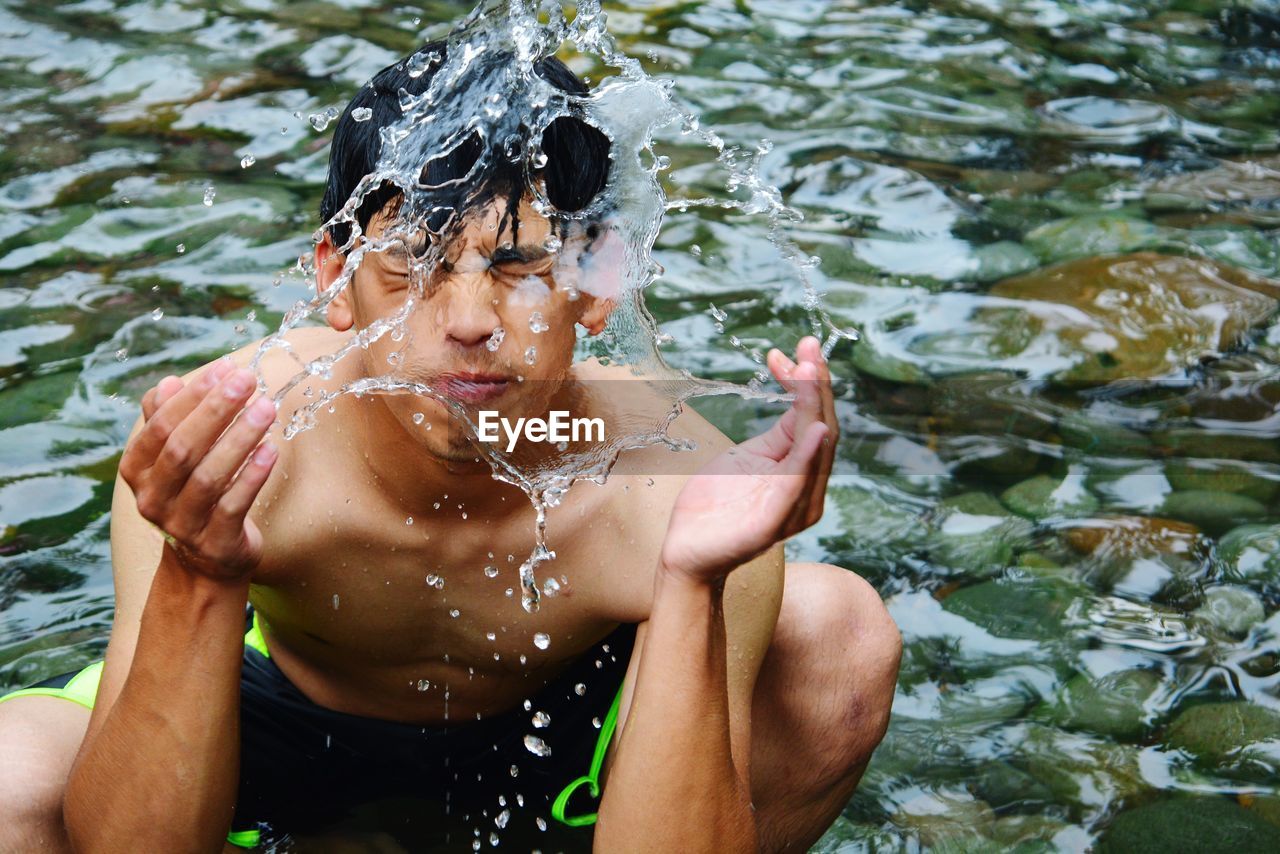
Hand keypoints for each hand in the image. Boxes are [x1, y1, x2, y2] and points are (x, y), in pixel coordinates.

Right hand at [119, 358, 277, 581]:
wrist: (205, 561)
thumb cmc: (192, 495)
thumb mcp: (172, 459)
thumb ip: (166, 421)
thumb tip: (167, 383)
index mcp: (136, 471)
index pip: (160, 427)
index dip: (192, 396)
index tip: (224, 369)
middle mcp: (152, 499)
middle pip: (182, 449)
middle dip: (216, 410)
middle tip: (248, 381)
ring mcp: (181, 524)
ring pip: (208, 476)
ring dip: (239, 439)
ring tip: (267, 408)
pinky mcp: (214, 542)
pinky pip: (234, 505)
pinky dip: (252, 475)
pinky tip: (271, 449)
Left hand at [659, 336, 837, 582]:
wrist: (688, 552)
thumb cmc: (718, 505)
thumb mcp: (749, 458)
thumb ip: (780, 433)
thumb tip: (799, 387)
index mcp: (802, 472)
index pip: (816, 420)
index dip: (811, 383)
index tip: (794, 350)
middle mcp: (808, 490)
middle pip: (823, 429)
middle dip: (817, 386)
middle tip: (809, 347)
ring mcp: (794, 509)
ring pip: (815, 451)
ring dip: (813, 407)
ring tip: (809, 372)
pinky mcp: (774, 524)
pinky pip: (796, 483)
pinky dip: (807, 455)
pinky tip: (812, 428)